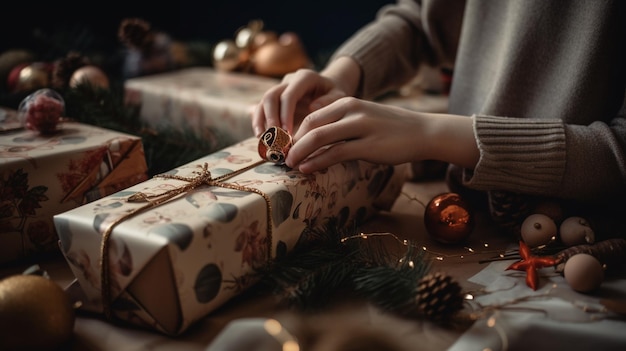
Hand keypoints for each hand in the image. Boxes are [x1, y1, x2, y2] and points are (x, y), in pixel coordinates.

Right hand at [252, 69, 347, 135]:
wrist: (329, 89)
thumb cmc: (335, 95)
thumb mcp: (340, 96)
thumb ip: (329, 101)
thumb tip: (312, 107)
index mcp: (304, 77)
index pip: (289, 95)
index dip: (285, 114)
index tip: (287, 133)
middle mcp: (289, 80)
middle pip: (271, 96)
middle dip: (270, 118)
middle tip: (274, 138)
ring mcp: (279, 89)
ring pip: (262, 102)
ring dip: (261, 121)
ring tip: (264, 139)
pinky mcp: (275, 99)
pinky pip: (261, 108)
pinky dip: (259, 122)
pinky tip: (261, 136)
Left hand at [285, 97, 479, 173]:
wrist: (422, 132)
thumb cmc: (390, 129)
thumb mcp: (362, 119)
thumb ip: (339, 124)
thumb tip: (314, 137)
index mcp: (347, 103)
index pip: (311, 116)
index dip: (294, 133)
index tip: (286, 148)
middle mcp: (351, 111)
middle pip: (310, 125)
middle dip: (292, 143)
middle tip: (281, 158)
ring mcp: (360, 127)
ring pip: (319, 138)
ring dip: (300, 153)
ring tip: (290, 165)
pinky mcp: (368, 145)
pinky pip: (335, 153)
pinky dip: (317, 162)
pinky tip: (307, 169)